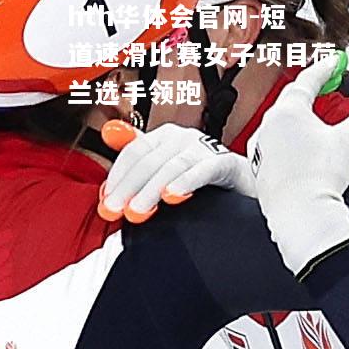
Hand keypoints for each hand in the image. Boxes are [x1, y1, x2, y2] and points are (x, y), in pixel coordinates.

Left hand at [98, 121, 254, 221]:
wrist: (243, 188)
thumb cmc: (198, 181)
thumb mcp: (163, 172)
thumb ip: (137, 167)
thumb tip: (107, 154)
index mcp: (163, 137)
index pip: (133, 152)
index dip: (117, 176)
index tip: (105, 200)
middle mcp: (182, 137)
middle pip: (148, 159)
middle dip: (128, 186)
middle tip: (115, 211)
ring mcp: (204, 148)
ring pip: (171, 166)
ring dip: (151, 189)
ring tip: (137, 211)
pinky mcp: (226, 162)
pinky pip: (203, 170)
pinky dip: (186, 182)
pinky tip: (173, 195)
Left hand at [249, 56, 348, 274]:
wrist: (300, 215)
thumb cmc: (321, 176)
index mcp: (288, 111)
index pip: (308, 80)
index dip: (325, 68)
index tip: (337, 61)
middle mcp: (269, 125)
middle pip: (292, 99)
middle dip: (311, 89)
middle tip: (328, 82)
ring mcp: (261, 147)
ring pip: (281, 123)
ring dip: (298, 116)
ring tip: (314, 115)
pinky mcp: (259, 168)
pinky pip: (274, 145)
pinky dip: (288, 139)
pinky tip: (298, 147)